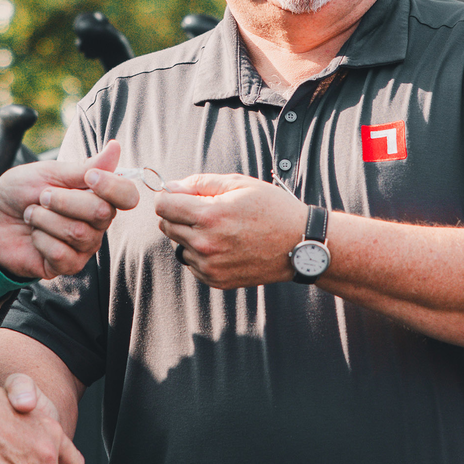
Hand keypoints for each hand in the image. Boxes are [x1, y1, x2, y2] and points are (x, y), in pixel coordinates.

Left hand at [0, 139, 139, 279]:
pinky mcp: (67, 265)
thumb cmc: (22, 192)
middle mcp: (97, 222)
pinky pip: (61, 253)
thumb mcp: (50, 172)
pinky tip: (34, 236)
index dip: (112, 187)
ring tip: (33, 215)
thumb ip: (85, 167)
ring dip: (45, 219)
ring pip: (78, 233)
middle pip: (101, 213)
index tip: (89, 177)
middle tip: (43, 196)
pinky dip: (40, 239)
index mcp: (98, 195)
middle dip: (64, 200)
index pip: (127, 196)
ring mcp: (84, 246)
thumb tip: (115, 148)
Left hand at [154, 173, 305, 288]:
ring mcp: (210, 265)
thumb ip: (200, 183)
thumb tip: (172, 188)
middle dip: (180, 215)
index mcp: (210, 216)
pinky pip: (193, 264)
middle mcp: (205, 243)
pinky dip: (202, 254)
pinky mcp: (216, 280)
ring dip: (191, 236)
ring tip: (221, 230)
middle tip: (206, 211)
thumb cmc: (273, 210)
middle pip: (166, 226)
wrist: (300, 243)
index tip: (179, 197)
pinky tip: (226, 245)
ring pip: (179, 246)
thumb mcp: (239, 183)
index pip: (163, 207)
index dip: (169, 197)